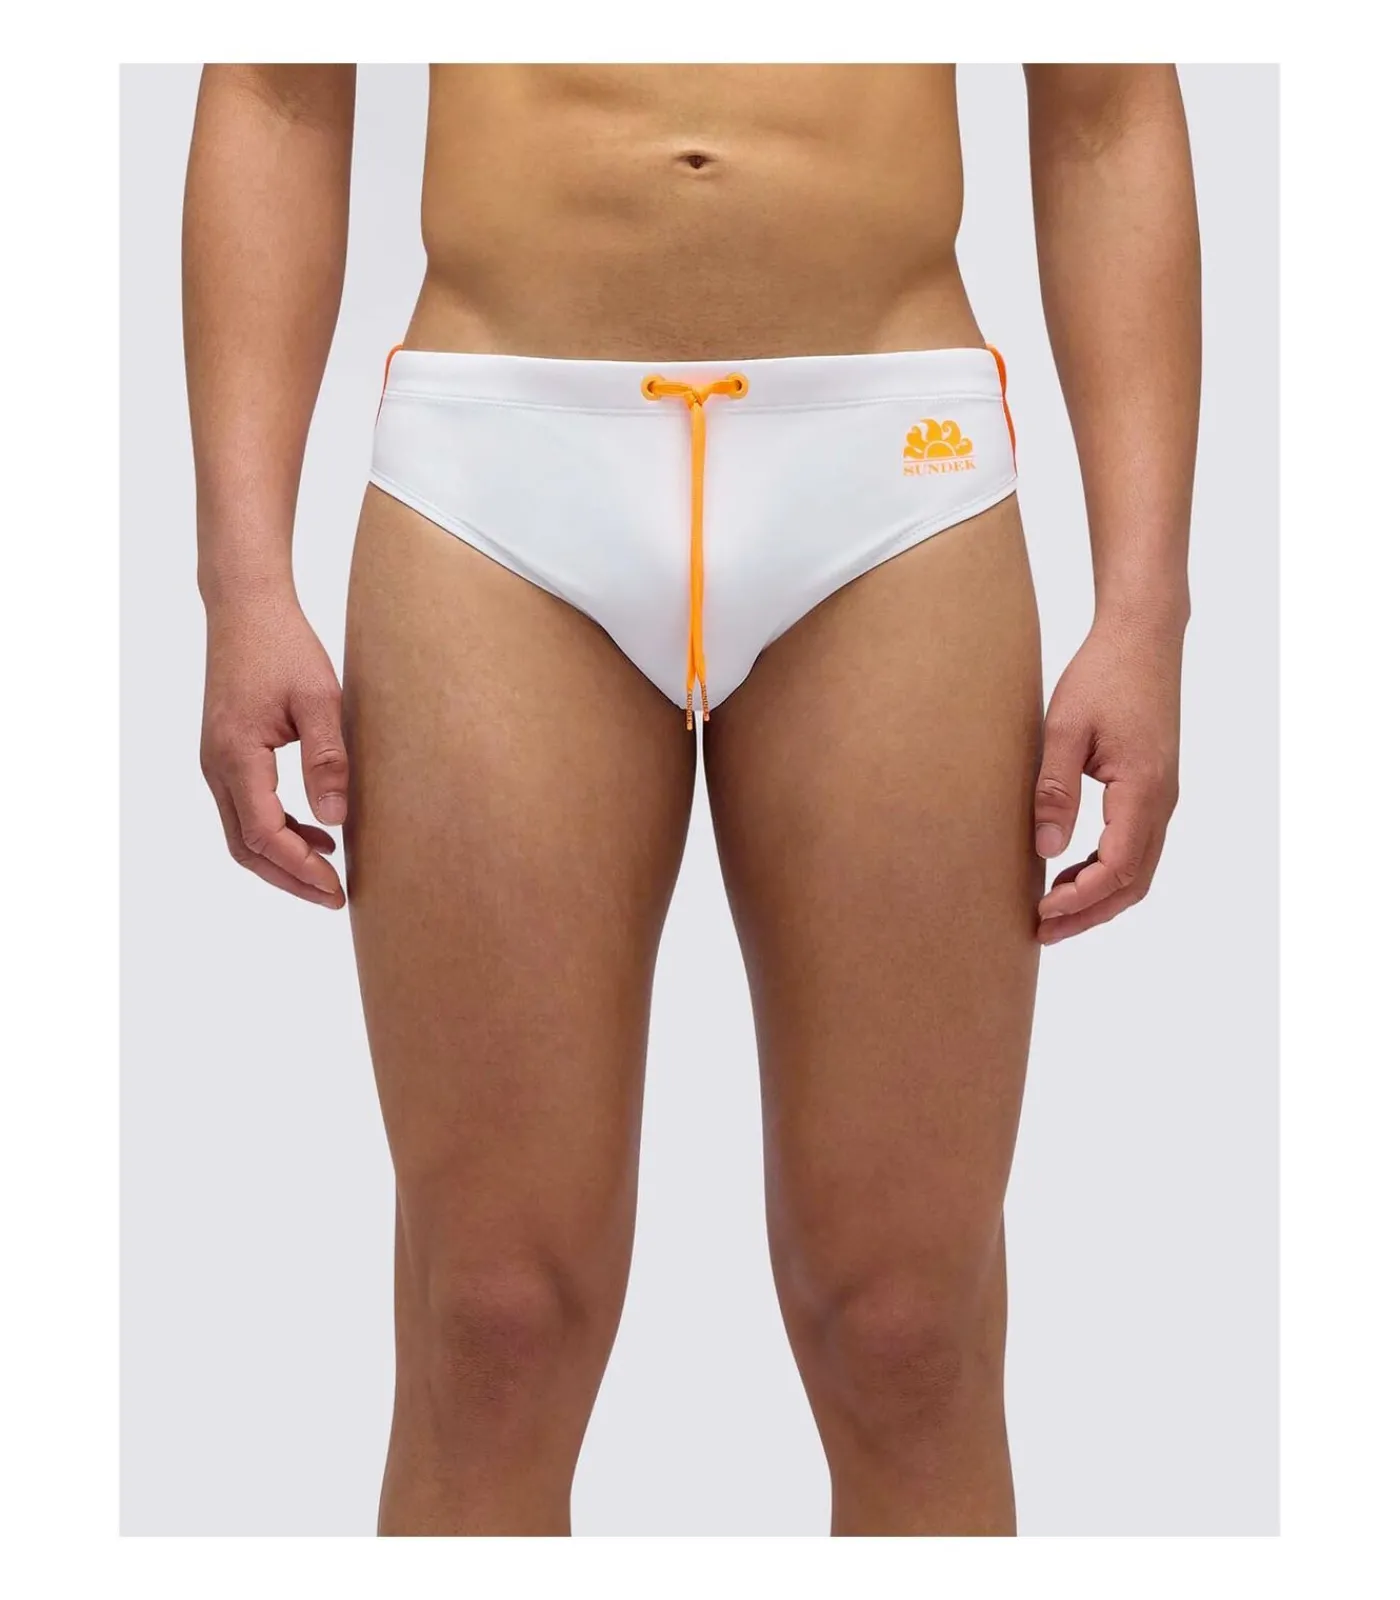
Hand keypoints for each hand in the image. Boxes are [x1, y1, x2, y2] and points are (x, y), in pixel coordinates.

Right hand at [199, 593, 348, 907]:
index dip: (300, 868)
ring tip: (329, 873)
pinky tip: (318, 831)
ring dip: (283, 858)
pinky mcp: (226, 754)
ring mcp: (216, 762)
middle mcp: (216, 766)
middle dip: (289, 878)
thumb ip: (328, 759)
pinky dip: (278, 831)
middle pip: (246, 847)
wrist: (244, 608)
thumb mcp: (320, 699)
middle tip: (333, 897)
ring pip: (242, 832)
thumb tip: (335, 818)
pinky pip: (245, 808)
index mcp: (236, 756)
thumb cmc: (283, 646)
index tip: (336, 888)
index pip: (264, 835)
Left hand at [1033, 620, 1182, 942]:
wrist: (1143, 637)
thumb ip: (1055, 789)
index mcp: (1142, 789)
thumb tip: (1047, 851)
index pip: (1117, 868)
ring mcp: (1162, 796)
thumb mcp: (1064, 728)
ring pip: (1137, 869)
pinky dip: (1105, 870)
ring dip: (1098, 896)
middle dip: (1088, 913)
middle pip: (1132, 882)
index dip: (1079, 899)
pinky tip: (1069, 872)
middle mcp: (1162, 800)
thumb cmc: (1102, 675)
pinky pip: (1136, 846)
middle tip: (1042, 932)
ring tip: (1051, 912)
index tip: (1040, 913)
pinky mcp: (1153, 788)